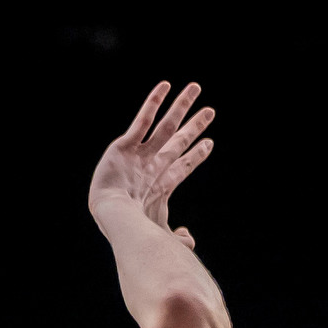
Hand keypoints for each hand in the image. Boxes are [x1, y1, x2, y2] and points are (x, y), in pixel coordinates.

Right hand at [87, 81, 214, 247]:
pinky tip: (165, 86)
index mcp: (161, 185)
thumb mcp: (161, 233)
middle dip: (193, 126)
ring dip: (179, 107)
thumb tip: (189, 241)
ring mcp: (139, 155)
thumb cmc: (137, 229)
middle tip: (210, 111)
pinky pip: (142, 120)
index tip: (209, 144)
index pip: (182, 166)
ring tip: (194, 89)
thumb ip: (177, 238)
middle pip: (177, 141)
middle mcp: (152, 166)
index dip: (195, 156)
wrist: (117, 218)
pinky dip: (153, 103)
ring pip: (164, 125)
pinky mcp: (124, 145)